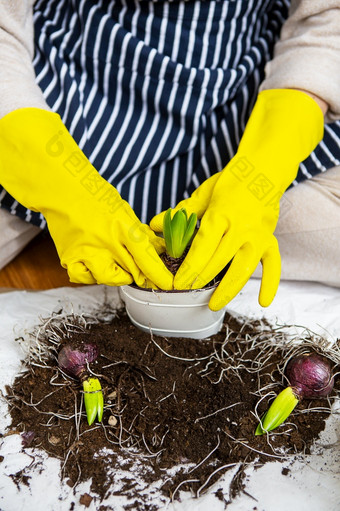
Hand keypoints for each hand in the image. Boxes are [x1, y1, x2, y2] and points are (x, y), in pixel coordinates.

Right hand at [0, 108, 172, 288]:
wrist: (63, 189)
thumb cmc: (95, 197)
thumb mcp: (124, 211)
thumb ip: (141, 233)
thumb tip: (160, 249)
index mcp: (123, 227)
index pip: (147, 257)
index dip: (159, 275)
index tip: (167, 284)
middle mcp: (106, 242)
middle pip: (132, 272)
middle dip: (142, 276)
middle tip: (142, 272)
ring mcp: (87, 251)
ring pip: (111, 279)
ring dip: (119, 276)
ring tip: (116, 263)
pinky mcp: (70, 258)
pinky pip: (86, 278)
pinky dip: (92, 275)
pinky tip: (94, 265)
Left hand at [151, 89, 323, 308]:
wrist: (264, 169)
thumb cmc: (231, 182)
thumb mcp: (204, 194)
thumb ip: (182, 213)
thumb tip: (154, 224)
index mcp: (221, 214)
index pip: (202, 247)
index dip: (189, 267)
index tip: (177, 283)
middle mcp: (241, 227)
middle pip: (219, 260)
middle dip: (201, 280)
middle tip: (186, 293)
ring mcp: (258, 235)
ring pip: (243, 268)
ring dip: (228, 289)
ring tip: (213, 305)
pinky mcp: (270, 239)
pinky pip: (273, 265)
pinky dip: (270, 284)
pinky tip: (263, 302)